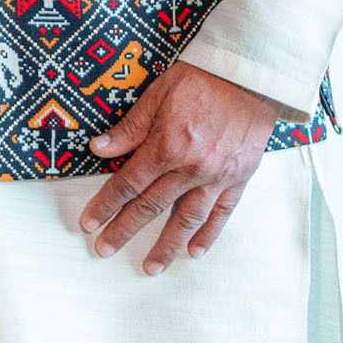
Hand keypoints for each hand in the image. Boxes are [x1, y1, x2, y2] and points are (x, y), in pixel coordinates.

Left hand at [81, 64, 283, 274]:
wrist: (252, 75)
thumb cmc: (202, 79)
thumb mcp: (158, 94)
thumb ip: (130, 128)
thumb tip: (99, 149)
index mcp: (167, 147)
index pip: (128, 184)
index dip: (106, 205)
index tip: (90, 224)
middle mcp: (191, 168)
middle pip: (151, 207)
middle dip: (125, 230)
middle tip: (105, 250)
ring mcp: (217, 176)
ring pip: (187, 219)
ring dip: (167, 245)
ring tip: (151, 267)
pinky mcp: (240, 177)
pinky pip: (223, 213)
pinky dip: (209, 234)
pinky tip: (195, 251)